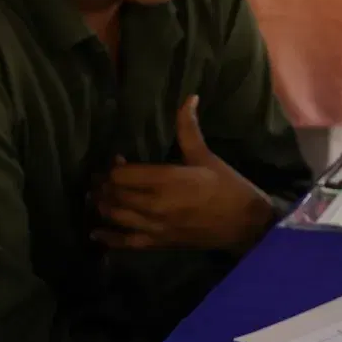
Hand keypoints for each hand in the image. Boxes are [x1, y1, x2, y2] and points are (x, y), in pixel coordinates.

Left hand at [93, 96, 273, 253]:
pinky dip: (109, 238)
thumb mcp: (206, 157)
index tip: (116, 161)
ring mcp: (155, 226)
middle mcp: (155, 204)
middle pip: (114, 195)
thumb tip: (188, 98)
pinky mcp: (159, 243)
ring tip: (97, 197)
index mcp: (166, 179)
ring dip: (102, 206)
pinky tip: (96, 234)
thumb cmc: (227, 187)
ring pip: (115, 216)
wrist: (245, 224)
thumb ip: (189, 129)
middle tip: (99, 179)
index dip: (113, 168)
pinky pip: (126, 243)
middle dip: (103, 186)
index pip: (123, 175)